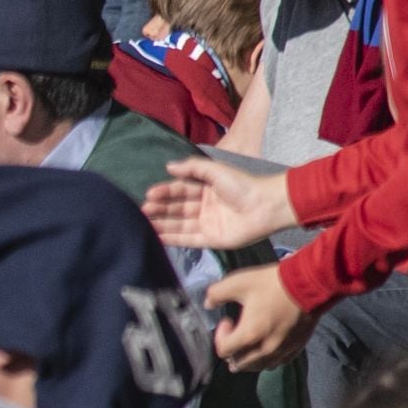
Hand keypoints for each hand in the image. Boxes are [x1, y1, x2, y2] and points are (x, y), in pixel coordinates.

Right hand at [142, 156, 294, 251]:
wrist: (264, 206)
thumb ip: (192, 168)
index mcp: (206, 188)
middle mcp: (204, 206)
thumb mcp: (216, 170)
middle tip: (143, 210)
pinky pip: (188, 239)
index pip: (180, 190)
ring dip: (162, 224)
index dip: (165, 192)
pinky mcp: (211, 240)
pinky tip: (157, 237)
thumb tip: (168, 167)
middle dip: (160, 209)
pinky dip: (172, 239)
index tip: (150, 194)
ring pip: (179, 224)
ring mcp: (207, 224)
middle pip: (177, 208)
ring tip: (144, 223)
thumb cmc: (242, 185)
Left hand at [206, 263, 310, 371]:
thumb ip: (216, 294)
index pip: (223, 351)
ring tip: (246, 346)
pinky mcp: (296, 348)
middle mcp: (265, 349)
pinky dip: (267, 359)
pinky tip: (266, 348)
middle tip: (234, 335)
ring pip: (258, 366)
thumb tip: (208, 305)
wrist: (310, 283)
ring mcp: (282, 351)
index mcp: (249, 335)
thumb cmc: (272, 283)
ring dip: (247, 359)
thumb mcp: (238, 282)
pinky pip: (277, 362)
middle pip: (239, 364)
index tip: (227, 320)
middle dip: (231, 351)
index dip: (220, 336)